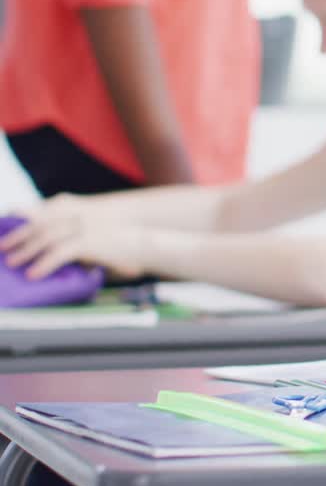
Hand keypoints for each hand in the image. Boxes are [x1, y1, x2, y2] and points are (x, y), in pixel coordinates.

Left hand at [0, 197, 144, 279]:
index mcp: (80, 212)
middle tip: (3, 247)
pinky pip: (58, 253)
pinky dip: (43, 263)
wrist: (150, 244)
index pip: (45, 213)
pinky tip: (33, 273)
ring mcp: (83, 227)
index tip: (10, 228)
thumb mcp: (101, 240)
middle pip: (40, 223)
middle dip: (18, 235)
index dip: (25, 219)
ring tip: (12, 263)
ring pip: (44, 237)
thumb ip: (80, 245)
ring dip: (25, 250)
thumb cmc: (128, 246)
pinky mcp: (88, 242)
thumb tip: (64, 258)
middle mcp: (79, 216)